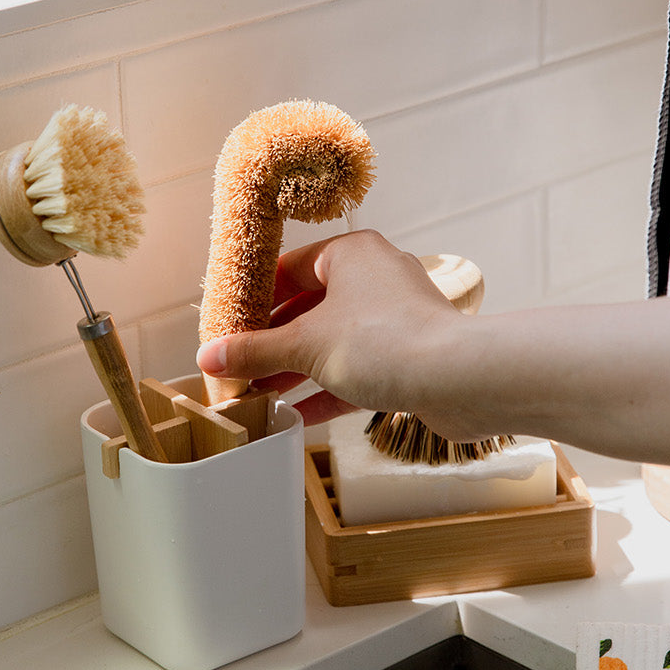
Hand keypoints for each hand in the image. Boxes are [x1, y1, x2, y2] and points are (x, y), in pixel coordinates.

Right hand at [196, 229, 464, 427]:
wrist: (460, 380)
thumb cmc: (388, 343)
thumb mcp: (304, 346)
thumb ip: (254, 352)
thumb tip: (209, 357)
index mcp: (352, 254)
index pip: (290, 268)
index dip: (256, 298)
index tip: (227, 324)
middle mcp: (376, 278)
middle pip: (310, 308)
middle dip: (273, 342)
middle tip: (237, 365)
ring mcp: (395, 319)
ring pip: (333, 342)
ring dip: (296, 369)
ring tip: (257, 394)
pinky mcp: (410, 356)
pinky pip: (357, 370)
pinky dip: (326, 390)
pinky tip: (295, 415)